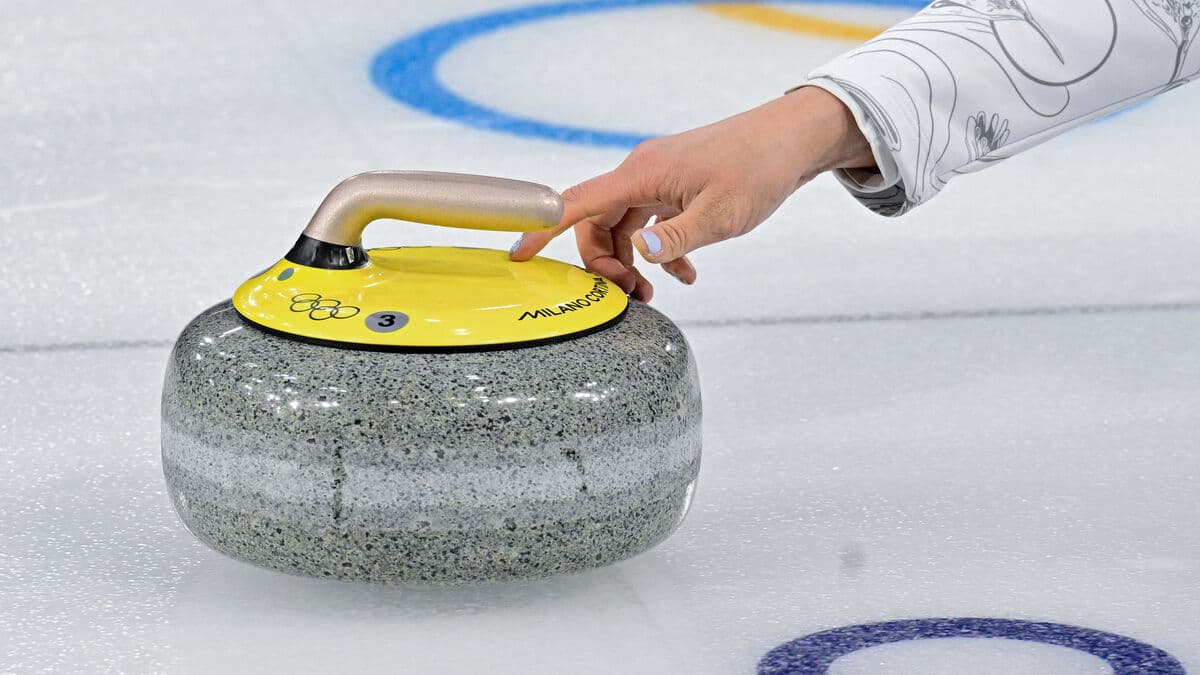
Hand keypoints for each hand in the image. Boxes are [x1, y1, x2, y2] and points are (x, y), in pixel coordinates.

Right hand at [508, 85, 875, 300]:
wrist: (792, 141)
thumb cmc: (759, 168)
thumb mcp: (722, 214)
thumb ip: (678, 238)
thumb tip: (639, 255)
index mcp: (642, 173)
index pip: (575, 202)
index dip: (542, 229)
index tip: (518, 256)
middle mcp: (642, 172)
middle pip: (595, 223)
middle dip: (602, 264)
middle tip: (629, 296)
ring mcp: (658, 179)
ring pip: (622, 226)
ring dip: (631, 262)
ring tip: (653, 294)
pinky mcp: (675, 186)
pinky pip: (650, 223)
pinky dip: (659, 252)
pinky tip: (686, 275)